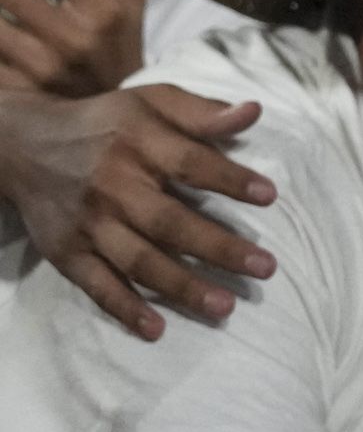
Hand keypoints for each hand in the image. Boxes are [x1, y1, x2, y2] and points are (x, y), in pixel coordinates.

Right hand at [0, 83, 274, 337]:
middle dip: (219, 247)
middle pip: (169, 222)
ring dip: (182, 287)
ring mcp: (88, 223)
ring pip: (138, 260)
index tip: (269, 196)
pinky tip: (156, 329)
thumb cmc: (106, 124)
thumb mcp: (151, 102)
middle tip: (266, 268)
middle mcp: (111, 185)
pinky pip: (97, 285)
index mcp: (135, 143)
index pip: (189, 163)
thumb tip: (253, 112)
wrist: (21, 142)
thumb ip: (201, 113)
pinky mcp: (66, 251)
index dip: (229, 179)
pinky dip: (125, 309)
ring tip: (226, 307)